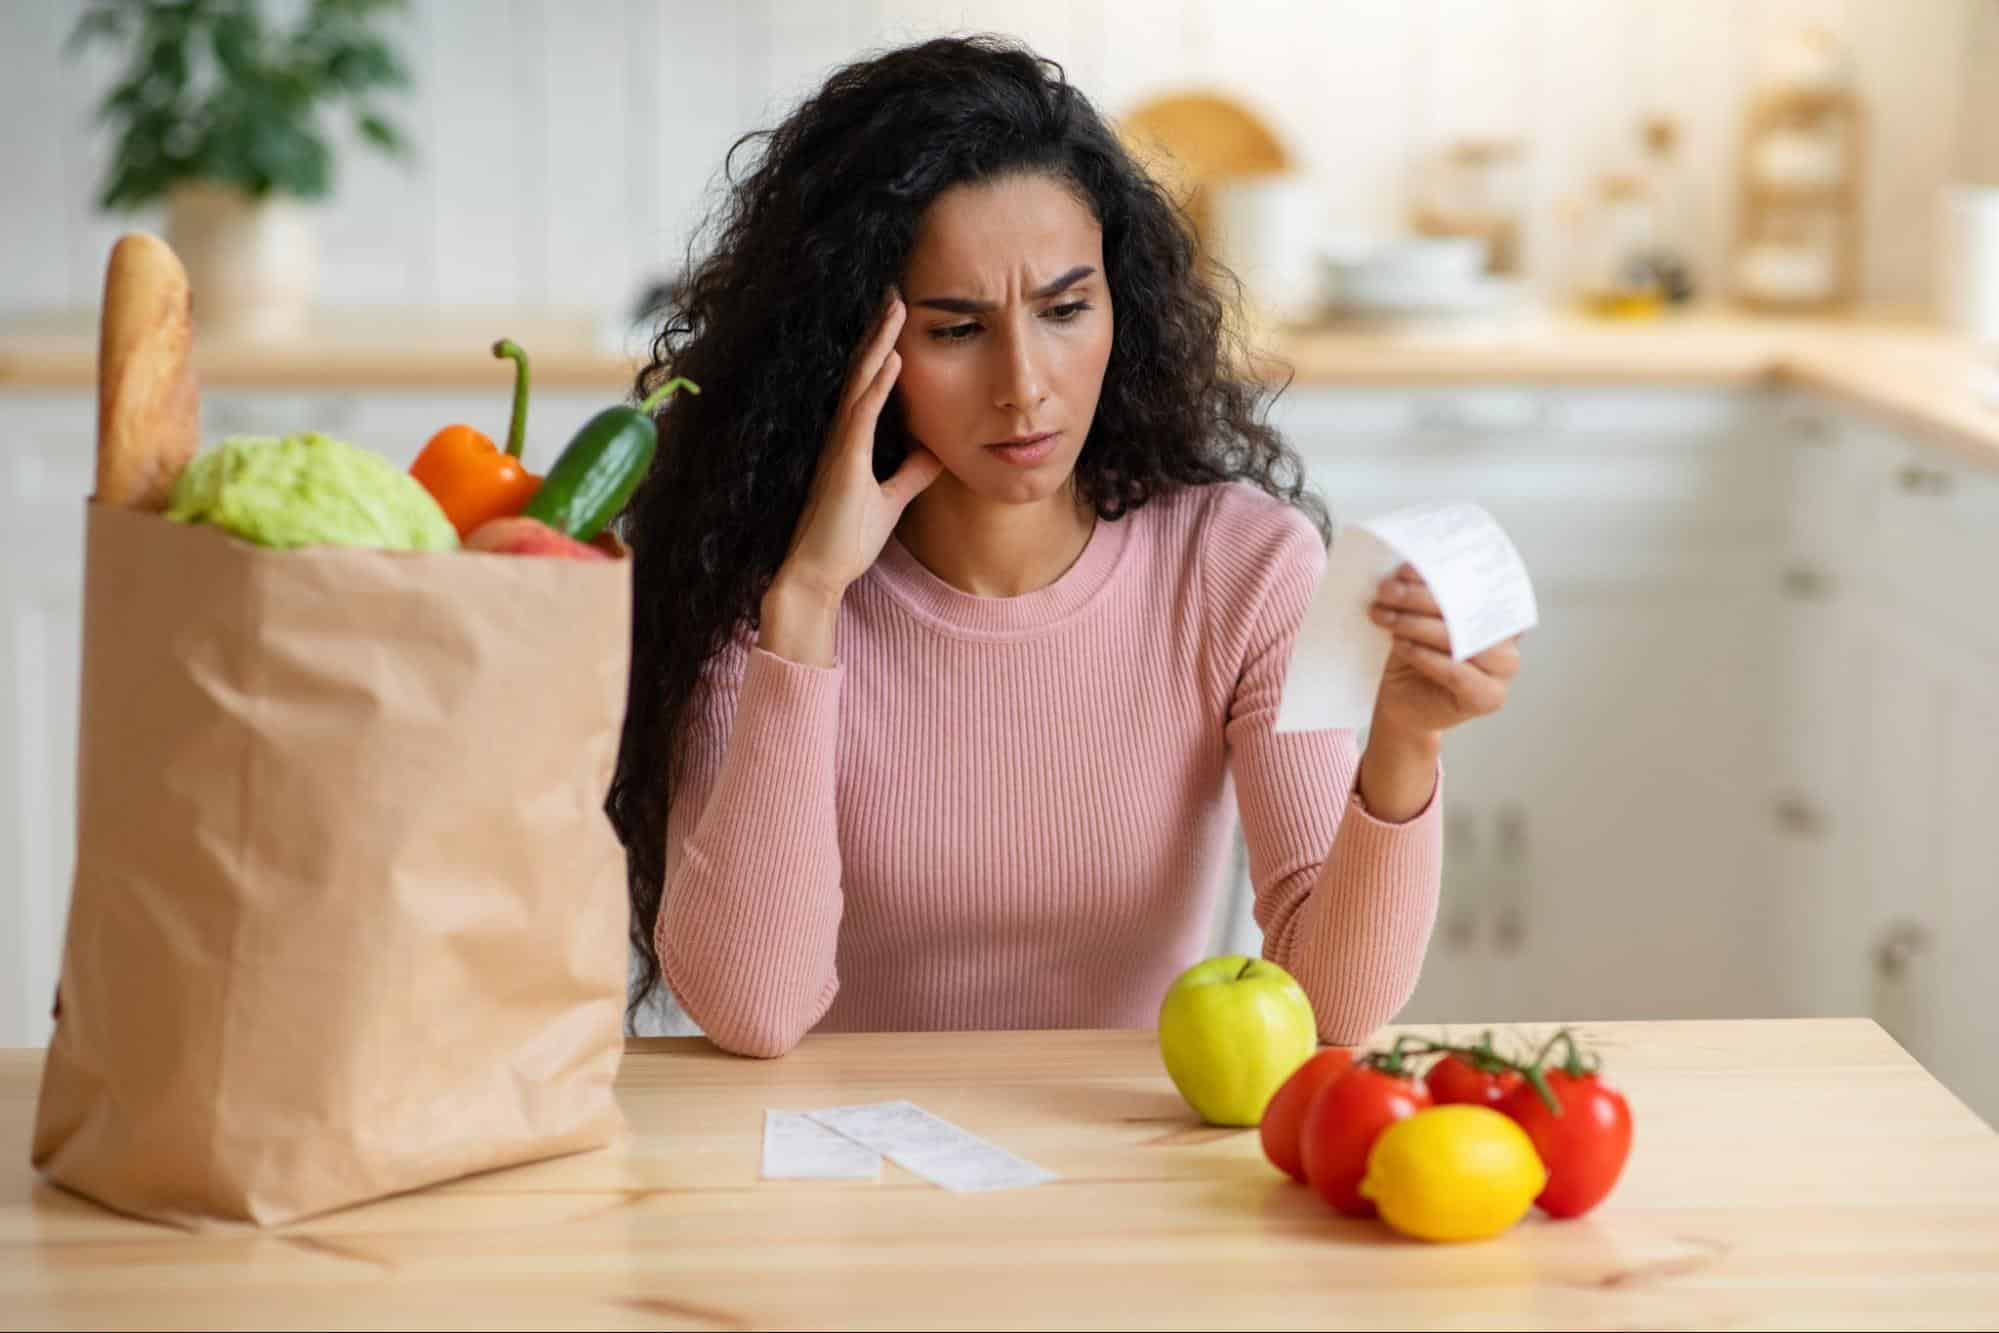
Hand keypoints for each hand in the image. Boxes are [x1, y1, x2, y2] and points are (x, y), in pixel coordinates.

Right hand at [776, 291, 943, 599]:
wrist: (817, 575)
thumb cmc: (846, 539)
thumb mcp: (892, 500)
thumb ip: (910, 473)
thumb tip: (935, 451)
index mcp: (851, 440)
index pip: (869, 382)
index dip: (882, 347)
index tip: (897, 313)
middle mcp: (841, 434)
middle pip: (862, 370)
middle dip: (880, 330)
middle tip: (895, 289)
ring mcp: (839, 446)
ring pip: (861, 381)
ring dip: (879, 342)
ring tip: (895, 305)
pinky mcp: (843, 463)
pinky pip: (862, 415)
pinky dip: (878, 385)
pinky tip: (892, 358)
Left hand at [1367, 563, 1522, 739]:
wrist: (1402, 702)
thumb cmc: (1412, 657)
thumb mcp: (1415, 618)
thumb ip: (1421, 595)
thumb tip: (1407, 566)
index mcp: (1496, 613)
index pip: (1477, 585)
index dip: (1443, 574)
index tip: (1408, 568)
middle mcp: (1506, 639)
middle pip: (1467, 611)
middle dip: (1422, 597)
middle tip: (1388, 590)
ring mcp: (1503, 671)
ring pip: (1460, 640)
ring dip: (1417, 625)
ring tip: (1387, 618)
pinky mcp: (1489, 698)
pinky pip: (1456, 672)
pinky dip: (1425, 656)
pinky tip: (1402, 645)